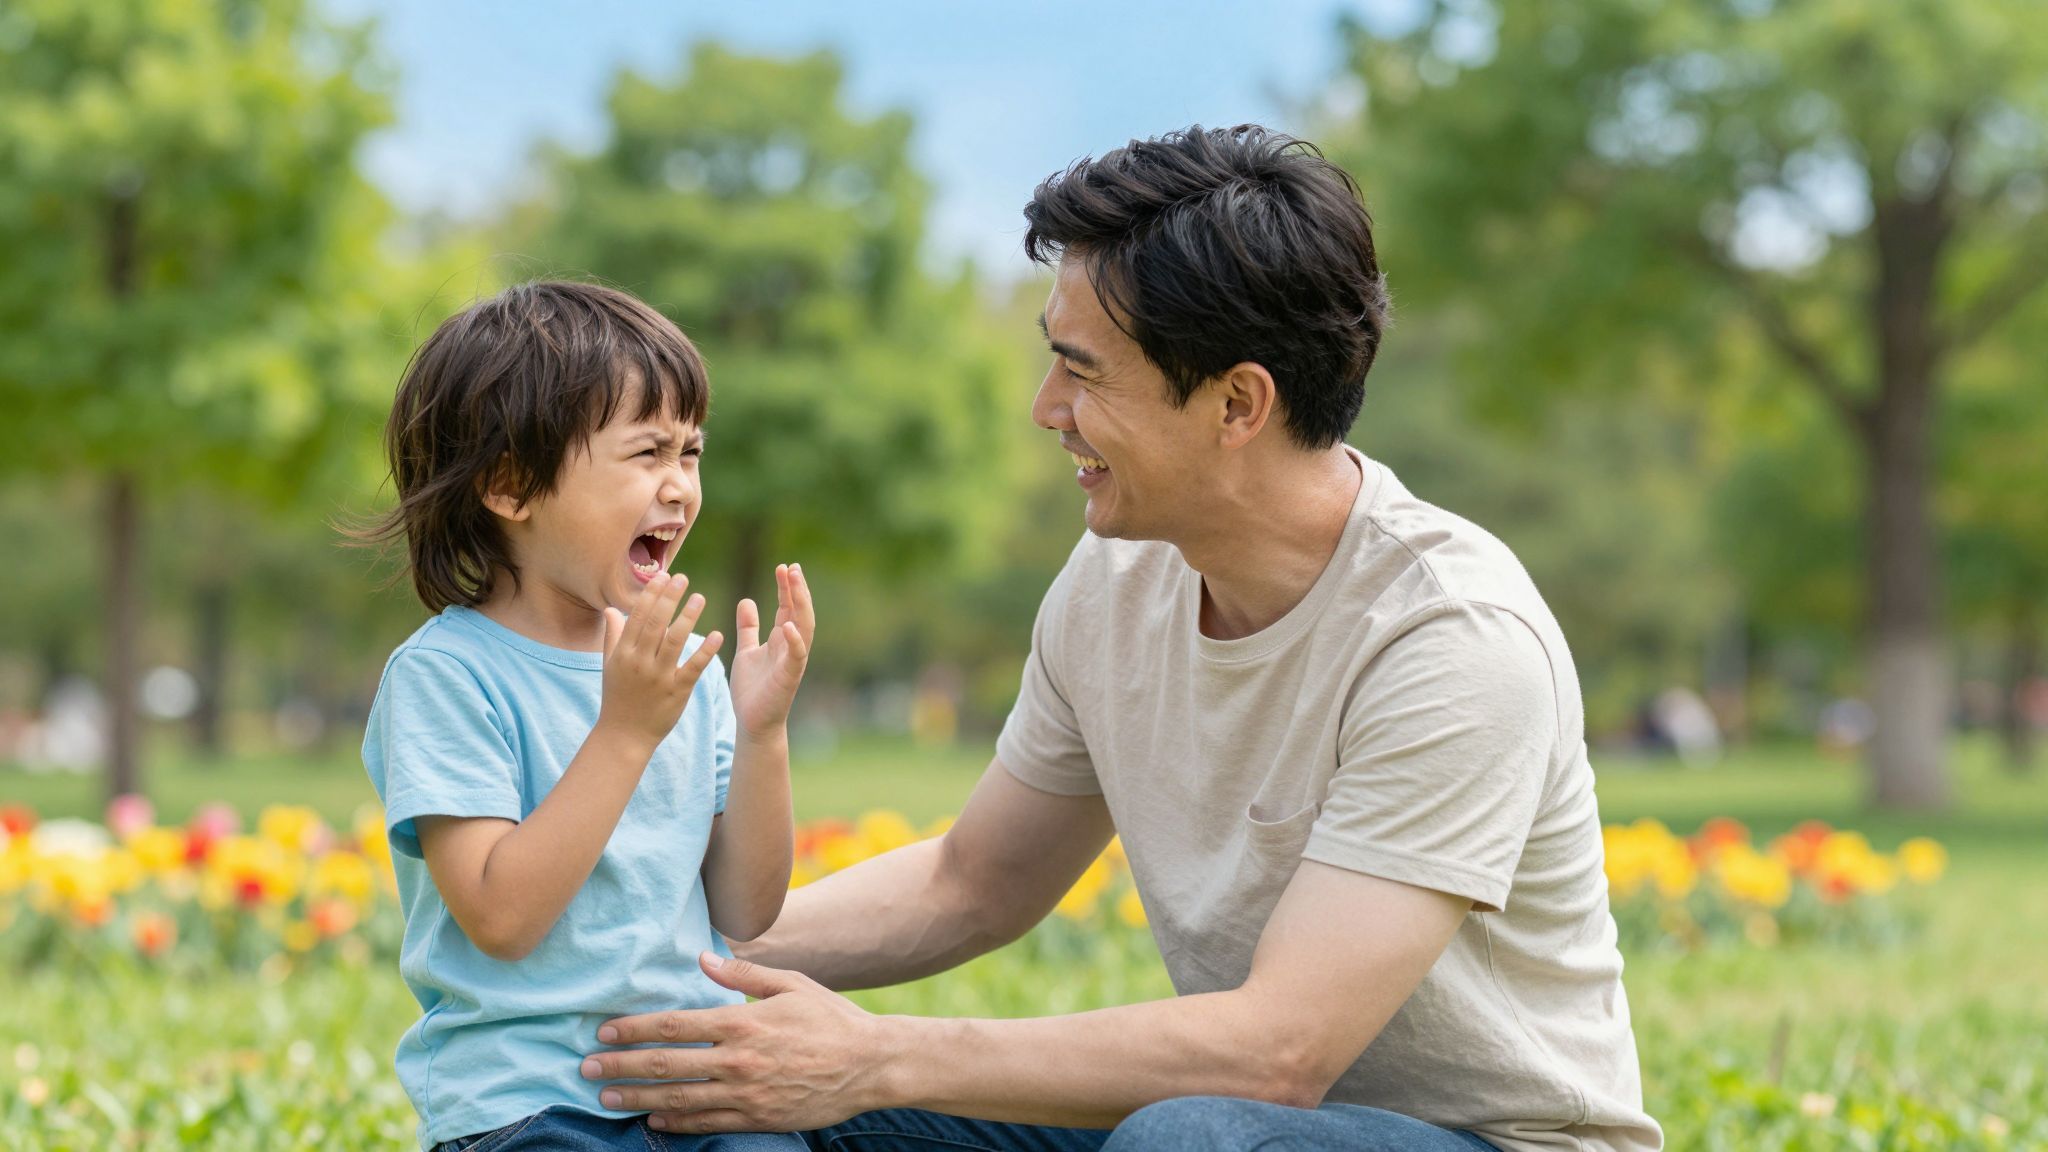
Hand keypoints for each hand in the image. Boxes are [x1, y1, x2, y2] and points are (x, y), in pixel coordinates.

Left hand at [582, 953, 886, 1134]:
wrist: (872, 1066)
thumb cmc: (832, 1019)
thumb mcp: (792, 985)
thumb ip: (744, 974)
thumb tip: (701, 959)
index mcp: (744, 1023)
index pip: (675, 1026)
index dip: (634, 1028)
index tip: (604, 1030)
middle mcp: (739, 1061)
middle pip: (667, 1064)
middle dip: (621, 1065)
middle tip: (586, 1068)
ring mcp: (747, 1094)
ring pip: (679, 1099)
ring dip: (637, 1097)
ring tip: (606, 1097)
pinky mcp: (758, 1119)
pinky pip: (706, 1123)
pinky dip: (675, 1123)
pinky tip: (652, 1118)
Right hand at [598, 573, 724, 748]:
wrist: (624, 736)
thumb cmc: (617, 698)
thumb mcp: (610, 666)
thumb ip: (612, 636)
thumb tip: (610, 609)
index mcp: (624, 653)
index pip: (638, 616)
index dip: (651, 594)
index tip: (663, 575)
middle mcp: (640, 662)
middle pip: (656, 623)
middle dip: (669, 598)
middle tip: (683, 578)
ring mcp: (659, 677)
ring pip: (675, 641)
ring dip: (688, 617)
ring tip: (700, 597)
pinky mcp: (677, 692)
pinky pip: (693, 667)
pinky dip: (706, 650)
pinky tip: (718, 635)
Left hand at [727, 563, 814, 738]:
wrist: (753, 722)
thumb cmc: (752, 689)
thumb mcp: (747, 651)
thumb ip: (749, 628)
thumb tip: (747, 600)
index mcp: (781, 640)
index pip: (788, 608)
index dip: (787, 588)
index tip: (784, 567)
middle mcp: (791, 647)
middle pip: (800, 612)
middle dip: (797, 590)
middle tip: (792, 568)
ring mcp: (792, 661)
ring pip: (804, 628)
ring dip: (800, 605)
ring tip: (794, 584)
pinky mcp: (789, 677)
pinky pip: (796, 656)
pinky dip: (795, 640)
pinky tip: (787, 626)